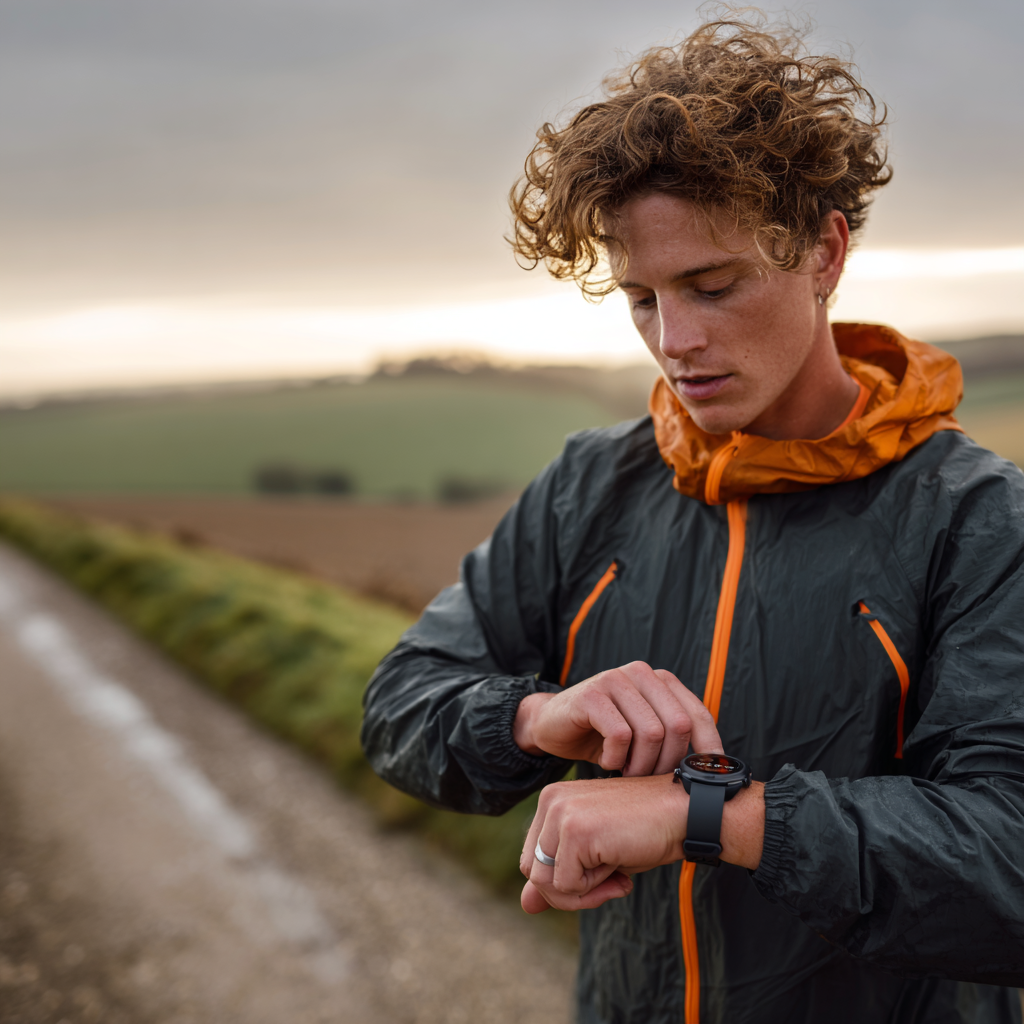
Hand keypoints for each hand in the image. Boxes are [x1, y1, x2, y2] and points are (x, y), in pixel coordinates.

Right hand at [513, 661, 721, 775]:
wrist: (551, 725)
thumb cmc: (601, 735)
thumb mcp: (642, 736)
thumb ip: (671, 741)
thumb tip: (711, 771)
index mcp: (660, 681)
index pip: (698, 714)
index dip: (709, 747)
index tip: (709, 778)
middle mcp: (642, 673)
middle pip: (677, 725)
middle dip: (667, 762)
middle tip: (648, 778)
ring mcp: (615, 679)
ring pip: (651, 732)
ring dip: (641, 764)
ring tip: (627, 772)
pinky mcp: (591, 694)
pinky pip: (619, 734)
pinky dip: (617, 759)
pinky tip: (608, 762)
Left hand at [519, 775, 765, 913]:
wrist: (683, 814)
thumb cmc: (643, 834)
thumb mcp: (595, 857)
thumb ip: (559, 877)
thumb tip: (525, 906)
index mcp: (551, 800)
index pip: (532, 860)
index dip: (564, 882)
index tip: (601, 875)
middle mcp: (550, 800)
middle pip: (533, 871)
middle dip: (569, 892)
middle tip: (610, 883)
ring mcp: (561, 812)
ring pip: (545, 883)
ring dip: (584, 895)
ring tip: (617, 877)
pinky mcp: (576, 830)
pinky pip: (568, 886)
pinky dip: (596, 890)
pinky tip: (622, 870)